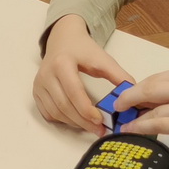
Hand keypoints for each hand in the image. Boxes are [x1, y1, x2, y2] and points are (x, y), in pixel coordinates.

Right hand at [33, 16, 135, 132]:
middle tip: (98, 130)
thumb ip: (118, 75)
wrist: (63, 39)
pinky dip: (62, 120)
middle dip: (82, 121)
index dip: (86, 109)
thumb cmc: (83, 49)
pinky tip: (76, 120)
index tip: (100, 120)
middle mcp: (46, 74)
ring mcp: (39, 84)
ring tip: (90, 126)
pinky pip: (48, 113)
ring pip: (55, 112)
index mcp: (62, 63)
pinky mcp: (36, 92)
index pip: (73, 92)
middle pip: (63, 105)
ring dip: (73, 123)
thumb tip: (132, 93)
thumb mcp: (102, 58)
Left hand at [113, 67, 168, 154]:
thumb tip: (142, 100)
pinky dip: (141, 127)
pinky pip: (158, 124)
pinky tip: (132, 130)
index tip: (123, 98)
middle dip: (127, 99)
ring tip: (122, 123)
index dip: (134, 89)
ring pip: (151, 108)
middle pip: (148, 88)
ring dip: (133, 117)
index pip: (154, 78)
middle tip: (116, 108)